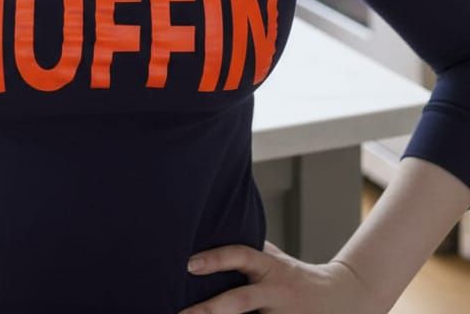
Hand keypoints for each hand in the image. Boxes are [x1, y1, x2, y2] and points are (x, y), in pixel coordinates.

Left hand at [180, 238, 382, 312]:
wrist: (342, 299)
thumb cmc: (294, 277)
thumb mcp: (275, 259)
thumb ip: (249, 248)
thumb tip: (214, 226)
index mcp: (270, 268)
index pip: (240, 256)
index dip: (215, 259)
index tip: (189, 264)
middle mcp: (275, 293)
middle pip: (241, 301)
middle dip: (210, 310)